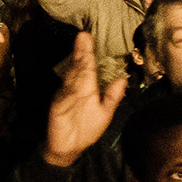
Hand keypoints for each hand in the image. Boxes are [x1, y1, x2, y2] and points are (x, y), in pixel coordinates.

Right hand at [44, 31, 128, 167]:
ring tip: (81, 43)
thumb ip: (112, 96)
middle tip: (85, 34)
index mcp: (89, 88)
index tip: (92, 37)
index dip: (92, 53)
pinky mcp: (59, 102)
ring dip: (77, 59)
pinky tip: (75, 67)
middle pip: (81, 67)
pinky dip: (71, 77)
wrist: (66, 147)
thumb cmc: (86, 129)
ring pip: (74, 73)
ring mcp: (67, 93)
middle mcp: (77, 88)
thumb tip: (122, 78)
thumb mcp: (105, 113)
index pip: (91, 67)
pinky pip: (67, 88)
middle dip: (84, 51)